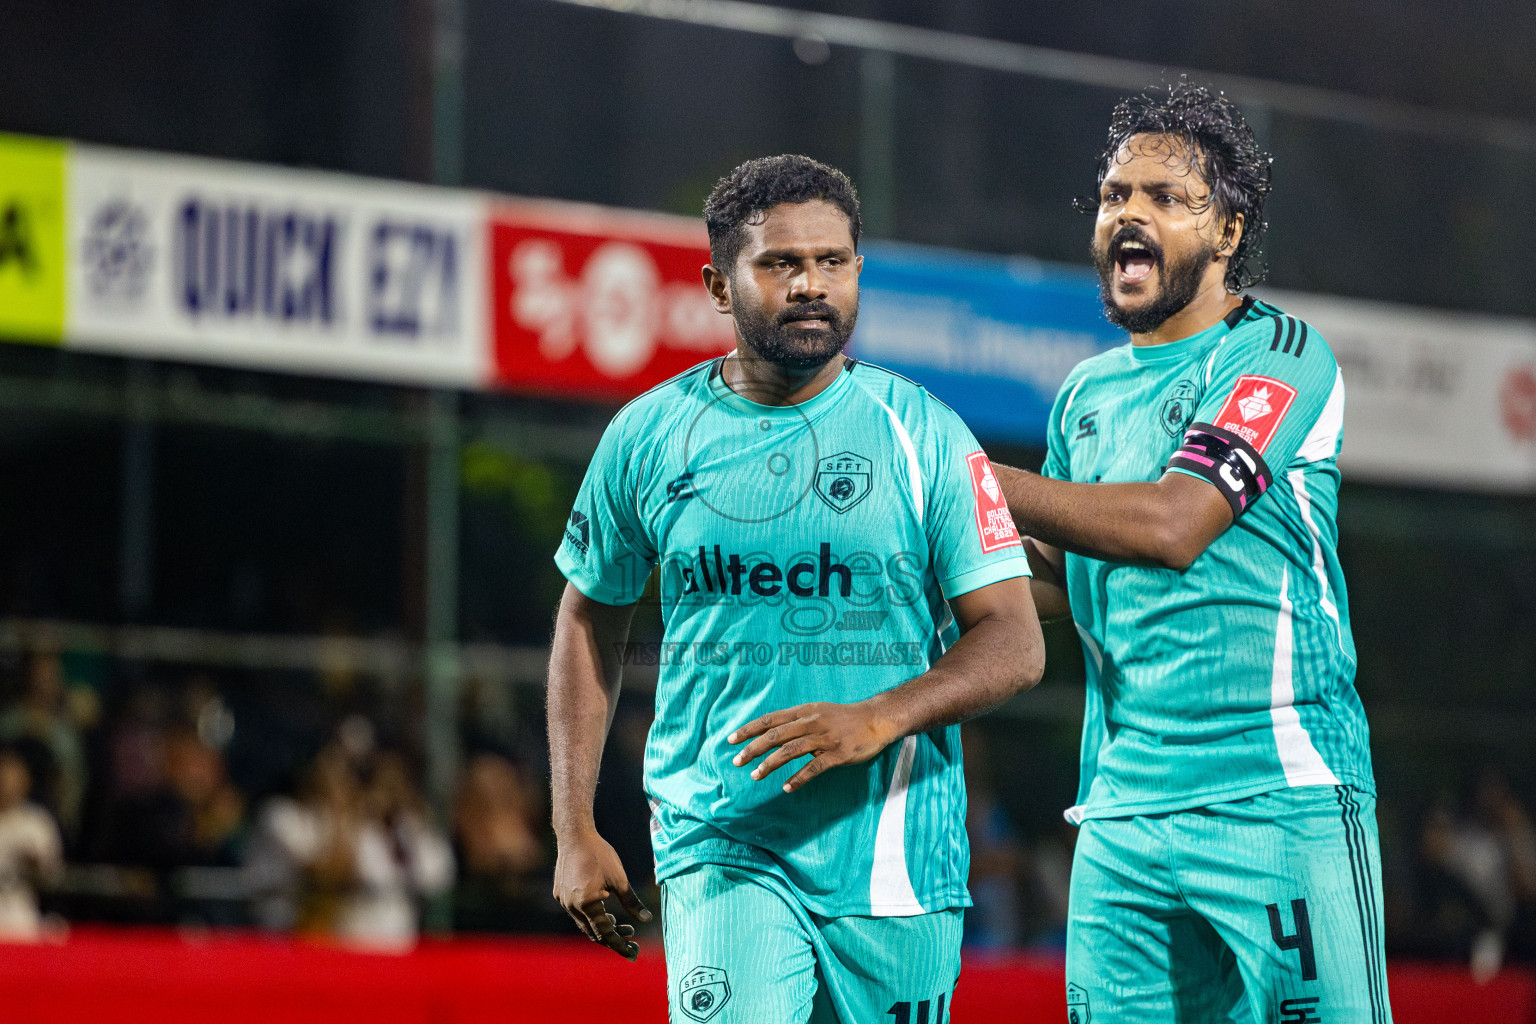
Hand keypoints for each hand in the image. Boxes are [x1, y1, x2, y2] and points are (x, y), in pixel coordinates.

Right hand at [552, 827, 651, 960]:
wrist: (574, 835)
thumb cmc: (600, 854)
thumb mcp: (619, 879)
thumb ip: (632, 902)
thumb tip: (647, 919)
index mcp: (587, 904)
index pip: (605, 934)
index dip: (620, 945)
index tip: (633, 953)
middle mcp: (572, 906)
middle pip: (593, 933)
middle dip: (613, 938)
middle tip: (632, 938)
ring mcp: (563, 901)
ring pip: (583, 923)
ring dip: (601, 927)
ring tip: (619, 923)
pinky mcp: (559, 893)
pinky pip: (576, 912)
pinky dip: (590, 916)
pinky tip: (603, 910)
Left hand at [728, 700, 899, 792]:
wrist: (876, 719)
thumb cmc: (843, 718)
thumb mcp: (817, 712)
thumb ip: (795, 723)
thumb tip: (769, 735)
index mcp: (804, 711)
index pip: (770, 719)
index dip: (749, 729)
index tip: (731, 740)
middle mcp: (811, 722)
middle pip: (776, 735)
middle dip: (754, 748)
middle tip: (737, 761)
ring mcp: (825, 738)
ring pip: (791, 750)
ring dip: (770, 763)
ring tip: (755, 775)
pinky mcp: (837, 754)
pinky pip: (814, 767)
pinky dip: (798, 777)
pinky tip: (786, 787)